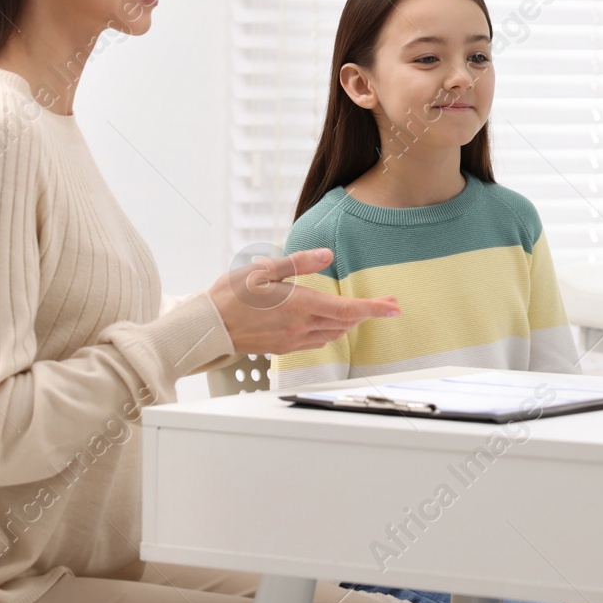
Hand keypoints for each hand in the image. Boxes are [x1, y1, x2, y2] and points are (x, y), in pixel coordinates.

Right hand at [207, 248, 400, 354]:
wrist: (208, 327)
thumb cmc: (231, 296)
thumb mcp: (263, 270)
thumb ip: (298, 263)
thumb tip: (326, 255)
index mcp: (299, 306)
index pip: (346, 310)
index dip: (374, 309)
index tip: (394, 308)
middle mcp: (300, 326)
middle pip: (345, 323)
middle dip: (369, 313)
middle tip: (388, 304)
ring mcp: (293, 340)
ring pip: (334, 333)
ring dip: (352, 322)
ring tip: (365, 311)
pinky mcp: (284, 347)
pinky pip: (318, 340)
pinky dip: (333, 330)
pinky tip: (333, 323)